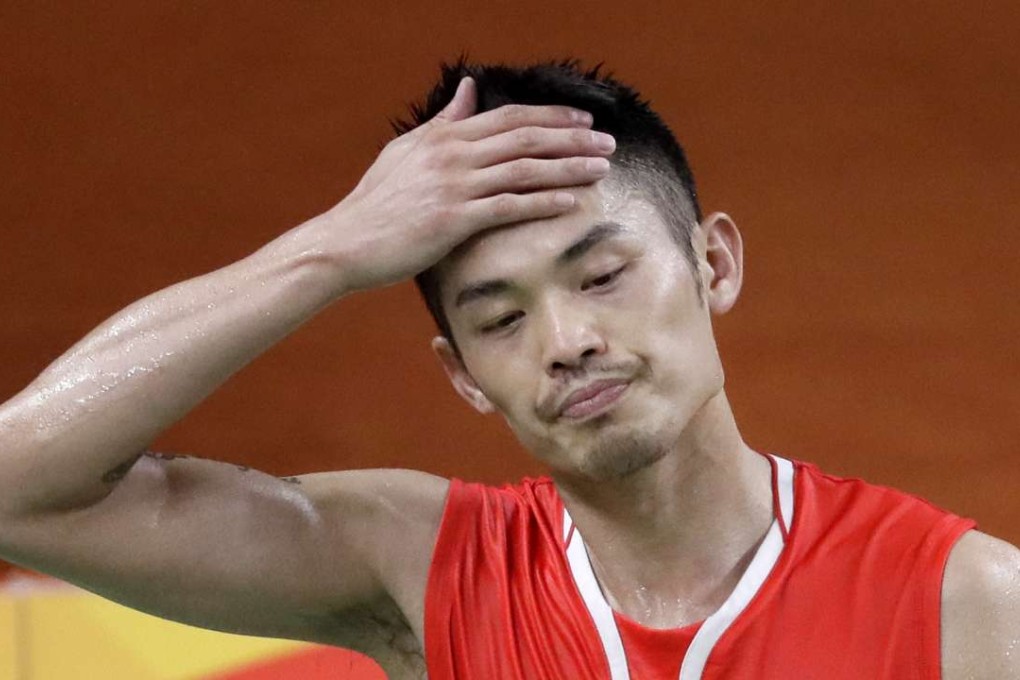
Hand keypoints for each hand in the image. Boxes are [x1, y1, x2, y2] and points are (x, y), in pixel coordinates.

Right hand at [325, 77, 615, 291]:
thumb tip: (469, 88)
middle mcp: (453, 154)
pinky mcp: (453, 219)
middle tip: (608, 143)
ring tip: (602, 169)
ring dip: (568, 167)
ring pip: (524, 169)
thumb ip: (443, 121)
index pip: (509, 117)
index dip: (551, 117)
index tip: (584, 121)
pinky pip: (509, 206)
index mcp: (445, 136)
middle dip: (572, 138)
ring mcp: (454, 186)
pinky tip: (572, 202)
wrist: (347, 242)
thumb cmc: (376, 202)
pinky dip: (543, 202)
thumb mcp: (407, 151)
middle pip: (526, 138)